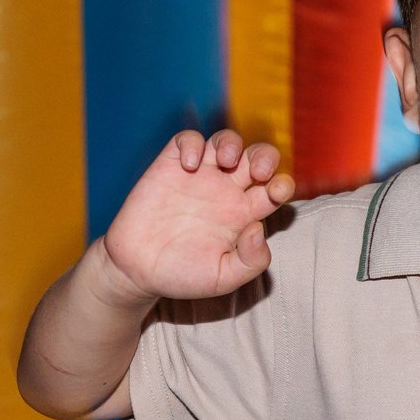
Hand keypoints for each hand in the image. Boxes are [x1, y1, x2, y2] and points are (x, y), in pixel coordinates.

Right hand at [98, 130, 295, 304]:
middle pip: (257, 158)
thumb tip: (259, 228)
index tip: (278, 192)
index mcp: (244, 213)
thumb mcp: (223, 279)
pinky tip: (189, 166)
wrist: (136, 271)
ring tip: (226, 161)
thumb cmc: (181, 275)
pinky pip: (187, 140)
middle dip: (266, 156)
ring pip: (226, 142)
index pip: (274, 188)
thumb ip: (250, 261)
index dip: (283, 184)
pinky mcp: (170, 167)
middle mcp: (226, 190)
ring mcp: (199, 176)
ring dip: (232, 143)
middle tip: (259, 171)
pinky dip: (193, 144)